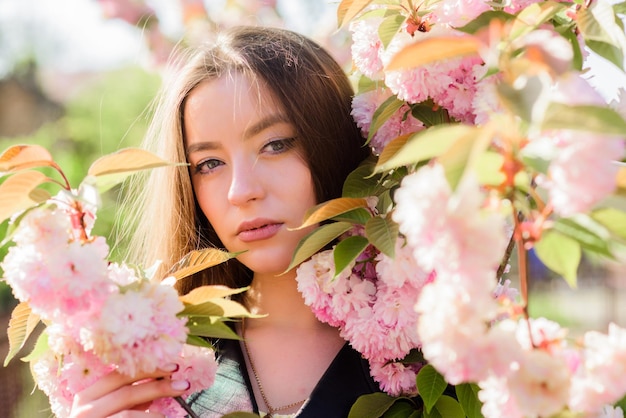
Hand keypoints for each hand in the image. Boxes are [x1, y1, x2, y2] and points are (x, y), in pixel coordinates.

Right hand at [69, 364, 189, 417]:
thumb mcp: (111, 410)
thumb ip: (131, 396)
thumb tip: (162, 378)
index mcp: (87, 396)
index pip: (120, 375)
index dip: (148, 369)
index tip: (173, 367)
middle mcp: (84, 410)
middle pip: (126, 392)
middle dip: (158, 386)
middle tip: (184, 384)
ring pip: (127, 414)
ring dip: (154, 414)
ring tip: (167, 416)